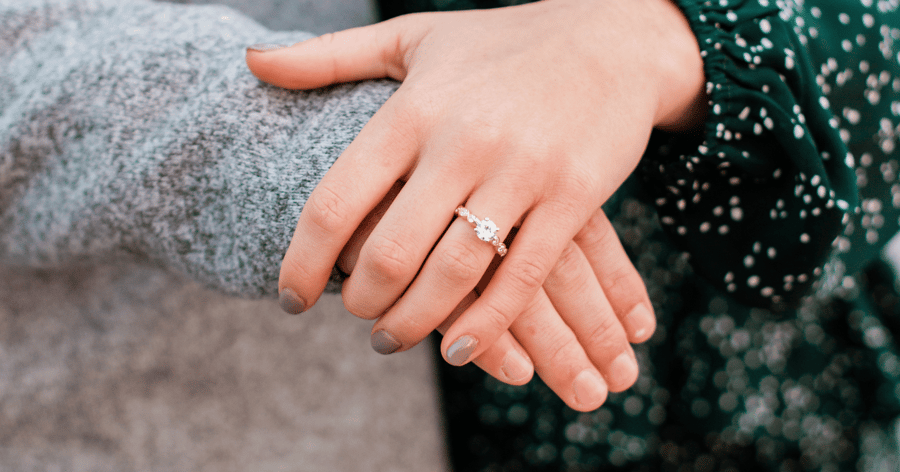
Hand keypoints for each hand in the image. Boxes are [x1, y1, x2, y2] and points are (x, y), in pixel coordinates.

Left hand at [246, 0, 702, 404]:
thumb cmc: (501, 44)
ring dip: (413, 324)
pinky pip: (522, 278)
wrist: (612, 38)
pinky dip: (486, 325)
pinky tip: (459, 347)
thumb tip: (251, 61)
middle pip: (389, 252)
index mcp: (412, 108)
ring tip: (393, 336)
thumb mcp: (413, 39)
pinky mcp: (574, 197)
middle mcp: (462, 140)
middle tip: (353, 316)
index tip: (290, 299)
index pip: (335, 201)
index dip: (302, 263)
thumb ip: (330, 57)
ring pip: (452, 275)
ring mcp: (522, 171)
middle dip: (360, 302)